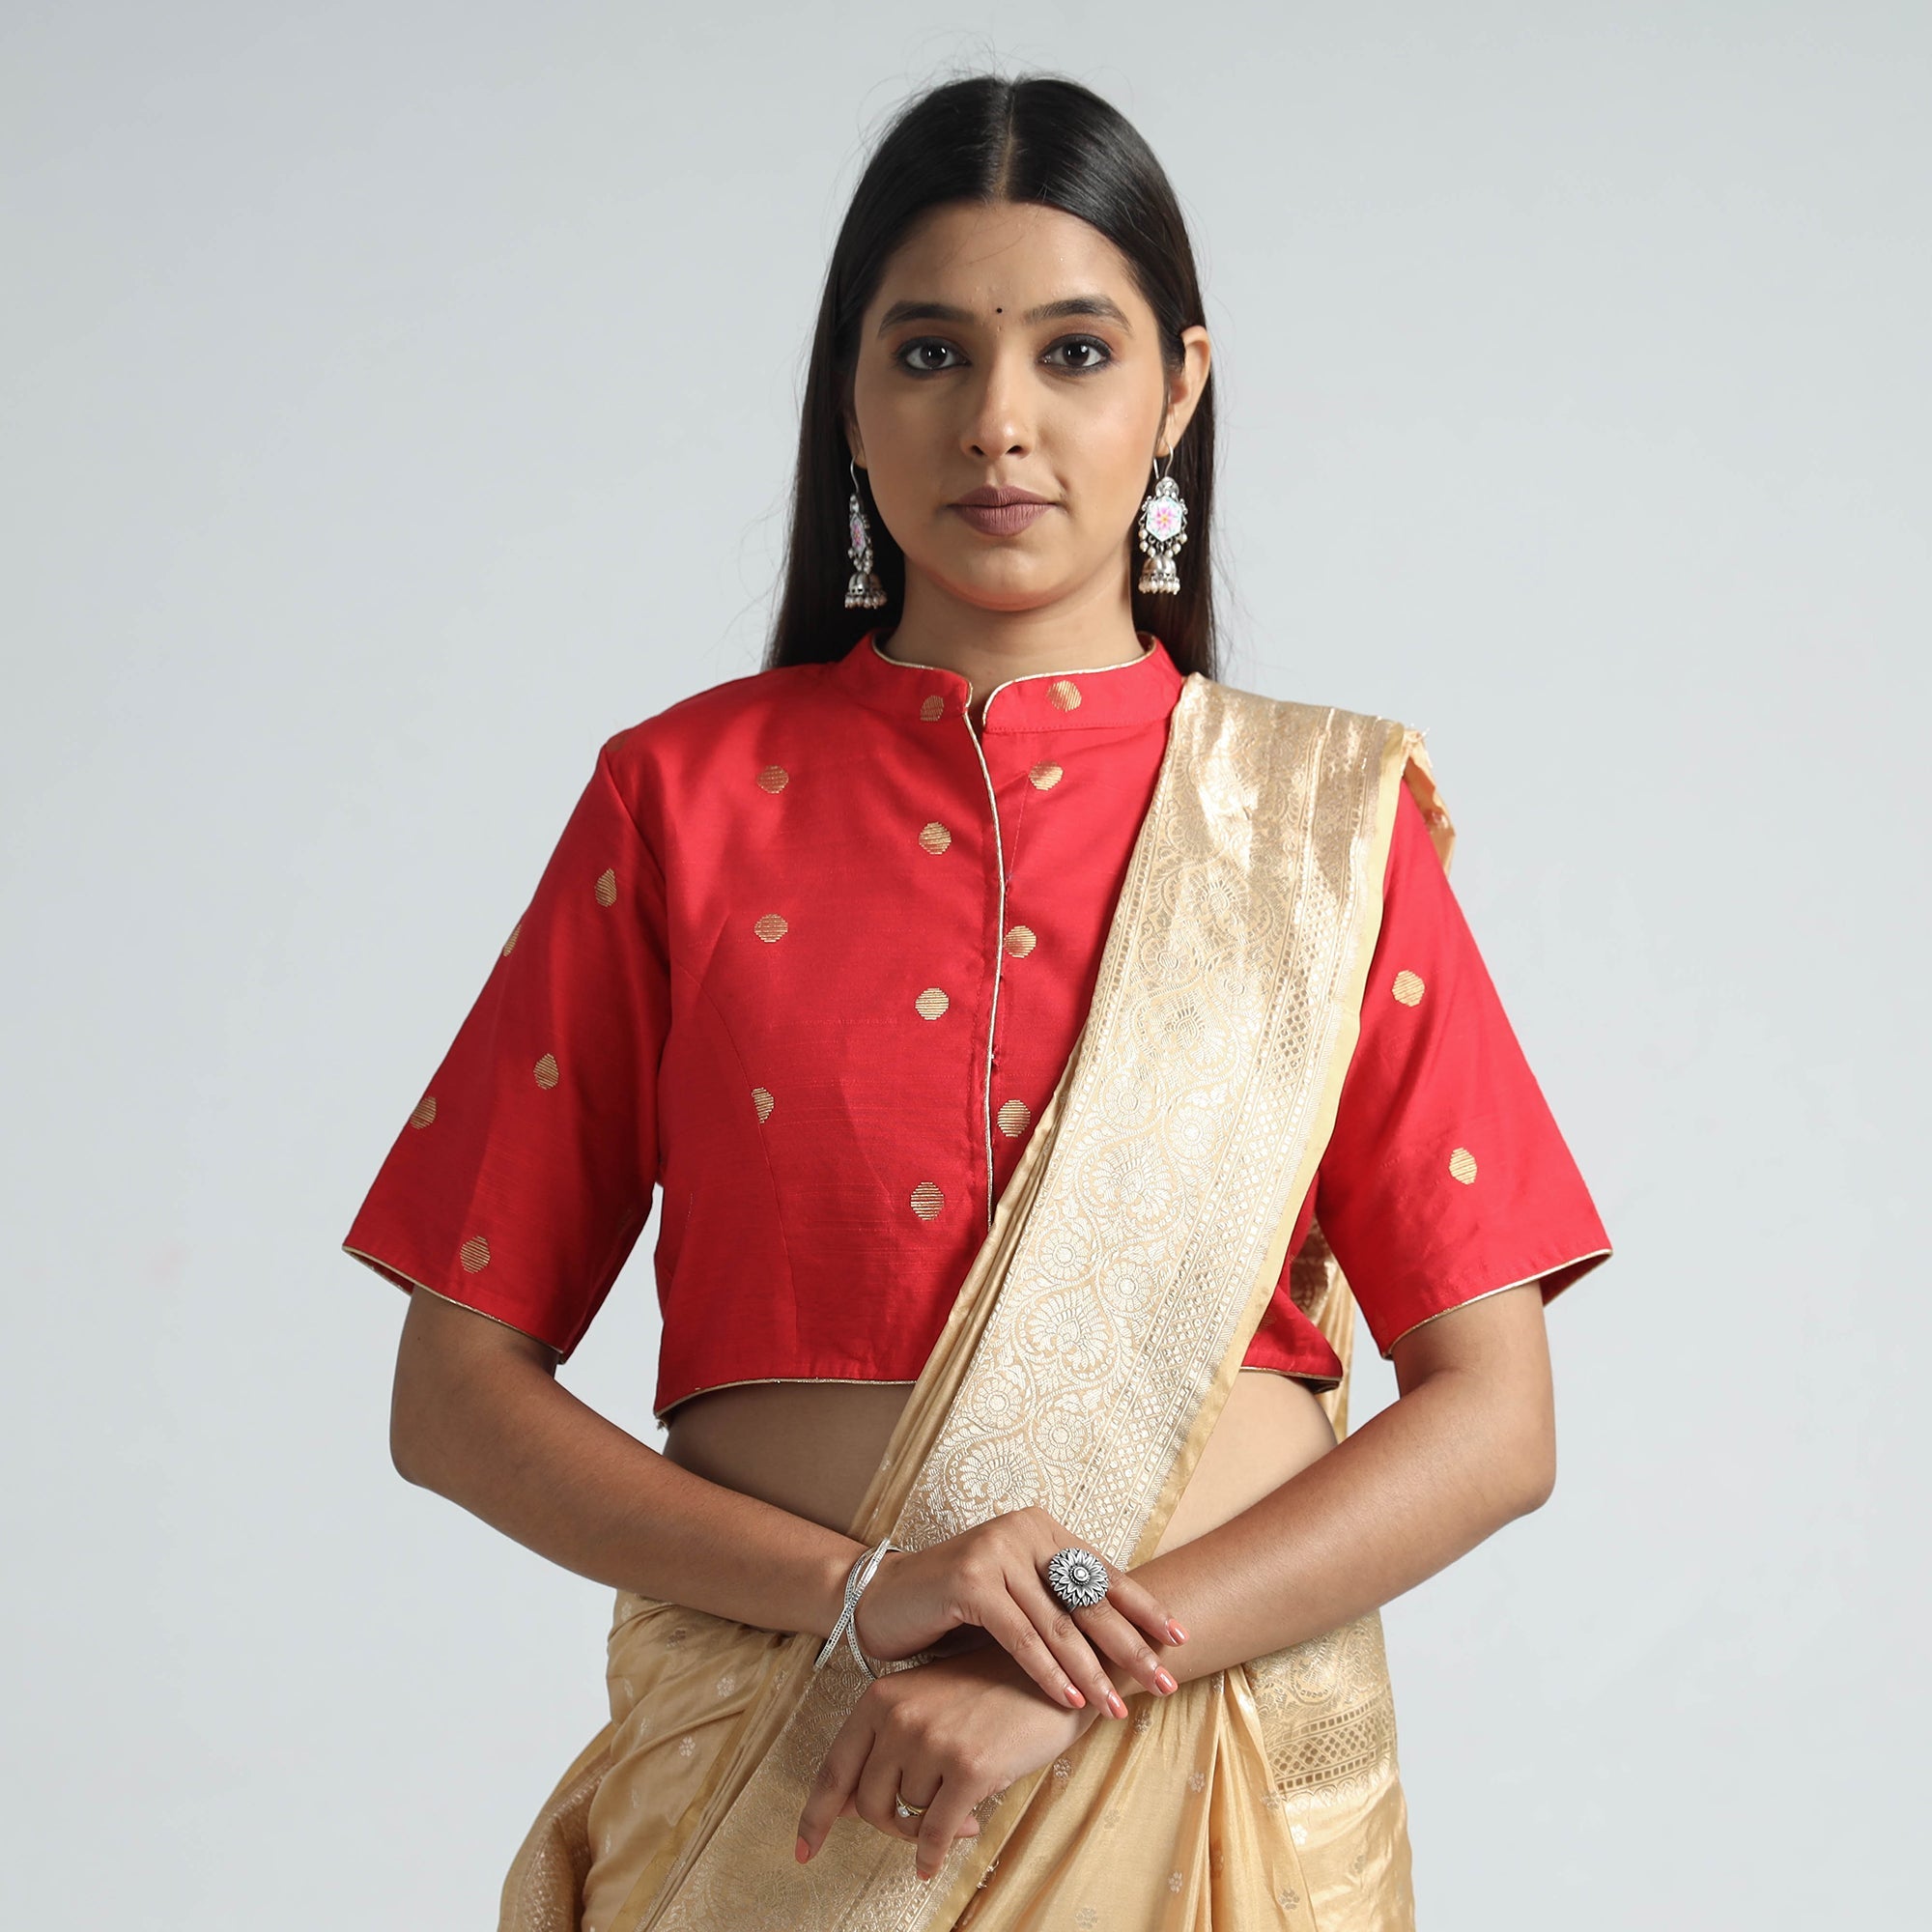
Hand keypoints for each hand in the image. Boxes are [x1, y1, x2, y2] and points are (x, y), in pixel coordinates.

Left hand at [795, 1644, 1100, 1881]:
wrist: (1055, 1672)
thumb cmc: (992, 1691)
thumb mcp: (931, 1705)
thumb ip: (887, 1747)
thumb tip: (847, 1807)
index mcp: (882, 1697)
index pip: (835, 1767)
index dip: (815, 1816)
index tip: (804, 1851)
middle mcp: (899, 1716)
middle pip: (868, 1803)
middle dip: (891, 1824)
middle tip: (918, 1827)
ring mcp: (932, 1741)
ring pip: (907, 1815)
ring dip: (928, 1826)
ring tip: (961, 1812)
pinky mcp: (968, 1768)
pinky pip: (936, 1834)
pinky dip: (933, 1854)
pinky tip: (938, 1859)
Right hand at [850, 1507, 1185, 1719]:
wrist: (886, 1599)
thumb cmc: (958, 1606)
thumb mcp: (1016, 1595)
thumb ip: (1058, 1603)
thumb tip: (1125, 1642)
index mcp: (1043, 1528)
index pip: (1103, 1572)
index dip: (1144, 1607)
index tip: (1180, 1637)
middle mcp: (1025, 1530)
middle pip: (1089, 1597)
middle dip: (1131, 1646)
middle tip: (1164, 1682)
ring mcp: (997, 1550)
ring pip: (1058, 1623)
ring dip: (1092, 1673)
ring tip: (1117, 1709)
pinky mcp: (971, 1579)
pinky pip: (1021, 1636)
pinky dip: (1048, 1672)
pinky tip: (1071, 1700)